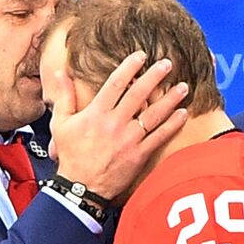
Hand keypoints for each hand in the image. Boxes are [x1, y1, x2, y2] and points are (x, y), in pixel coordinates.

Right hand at [45, 50, 189, 200]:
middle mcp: (115, 123)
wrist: (81, 188)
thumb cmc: (71, 156)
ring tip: (183, 87)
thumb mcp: (60, 124)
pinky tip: (183, 114)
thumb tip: (59, 74)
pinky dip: (172, 125)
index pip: (116, 83)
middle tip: (167, 64)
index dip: (130, 67)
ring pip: (153, 115)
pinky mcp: (139, 154)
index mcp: (96, 113)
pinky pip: (159, 137)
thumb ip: (64, 97)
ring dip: (170, 99)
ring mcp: (129, 139)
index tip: (141, 56)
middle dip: (154, 76)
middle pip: (138, 94)